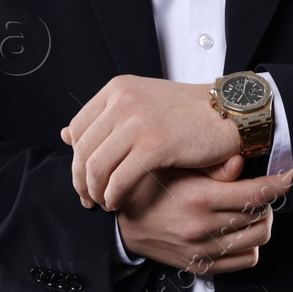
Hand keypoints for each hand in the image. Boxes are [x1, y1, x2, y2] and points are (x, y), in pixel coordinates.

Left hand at [60, 75, 239, 210]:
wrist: (228, 112)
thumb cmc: (188, 113)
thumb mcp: (141, 103)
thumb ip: (105, 118)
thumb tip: (64, 134)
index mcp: (118, 88)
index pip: (78, 127)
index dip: (76, 157)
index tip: (83, 176)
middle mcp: (123, 100)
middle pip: (83, 150)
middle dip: (81, 180)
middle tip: (87, 199)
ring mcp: (138, 122)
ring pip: (96, 167)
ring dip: (95, 192)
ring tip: (103, 203)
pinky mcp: (155, 145)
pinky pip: (119, 179)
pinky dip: (113, 196)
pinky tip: (118, 203)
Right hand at [116, 154, 292, 274]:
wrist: (120, 222)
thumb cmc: (147, 186)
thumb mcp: (173, 166)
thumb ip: (210, 166)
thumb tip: (241, 163)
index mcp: (198, 199)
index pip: (255, 193)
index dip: (278, 183)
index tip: (287, 175)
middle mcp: (203, 228)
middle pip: (261, 215)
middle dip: (267, 198)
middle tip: (260, 187)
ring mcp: (203, 251)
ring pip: (258, 238)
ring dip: (262, 220)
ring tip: (251, 207)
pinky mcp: (201, 266)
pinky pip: (245, 259)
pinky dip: (251, 244)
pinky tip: (240, 228)